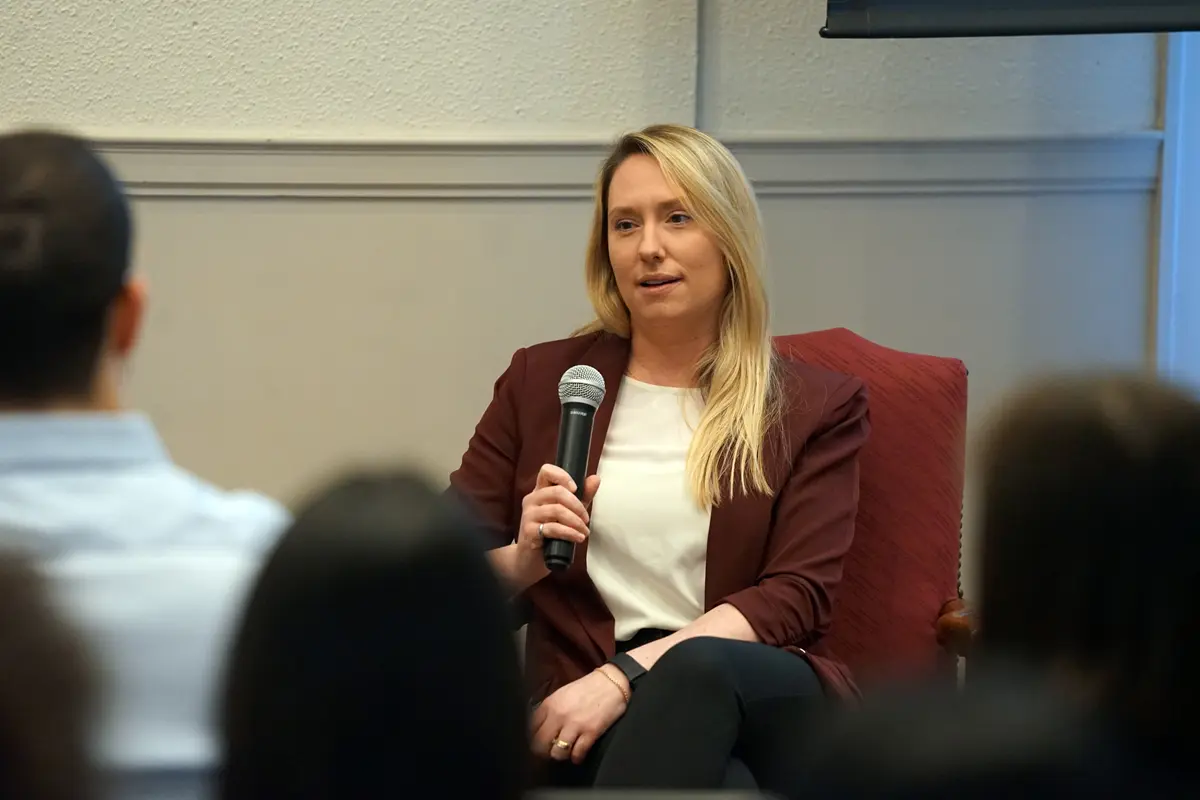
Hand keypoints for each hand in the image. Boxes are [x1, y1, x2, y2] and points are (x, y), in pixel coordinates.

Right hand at [515, 464, 600, 579]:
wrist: (531, 560)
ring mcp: (529, 515)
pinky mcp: (529, 532)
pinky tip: (578, 538)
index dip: (562, 476)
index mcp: (540, 491)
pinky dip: (570, 533)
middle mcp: (532, 500)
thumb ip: (582, 496)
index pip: (546, 471)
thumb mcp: (570, 512)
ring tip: (584, 531)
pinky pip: (553, 528)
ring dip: (576, 522)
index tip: (575, 489)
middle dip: (577, 505)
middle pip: (557, 492)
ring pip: (556, 510)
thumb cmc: (551, 534)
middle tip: (586, 519)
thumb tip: (595, 478)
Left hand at [531, 667, 627, 764]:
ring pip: (557, 753)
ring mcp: (575, 725)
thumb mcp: (562, 694)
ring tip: (565, 753)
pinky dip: (576, 758)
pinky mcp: (590, 733)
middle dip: (543, 752)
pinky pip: (577, 754)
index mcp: (550, 704)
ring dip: (561, 756)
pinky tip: (578, 755)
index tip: (537, 743)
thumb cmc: (586, 688)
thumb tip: (539, 728)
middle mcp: (559, 715)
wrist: (611, 682)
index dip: (532, 739)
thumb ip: (549, 710)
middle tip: (549, 753)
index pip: (531, 728)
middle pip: (540, 744)